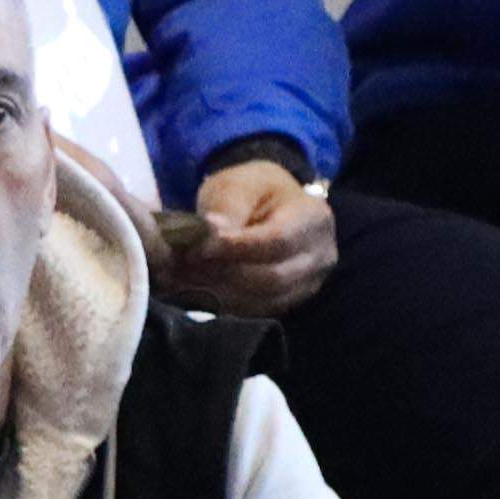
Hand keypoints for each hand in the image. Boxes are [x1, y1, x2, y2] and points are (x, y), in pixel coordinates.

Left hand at [166, 153, 342, 313]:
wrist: (270, 207)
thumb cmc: (253, 191)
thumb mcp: (238, 186)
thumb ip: (227, 209)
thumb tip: (208, 236)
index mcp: (313, 218)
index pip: (278, 241)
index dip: (236, 248)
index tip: (195, 248)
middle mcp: (319, 257)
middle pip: (271, 278)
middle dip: (221, 274)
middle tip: (180, 268)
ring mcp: (308, 285)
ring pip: (262, 301)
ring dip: (217, 294)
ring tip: (181, 281)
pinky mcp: (288, 303)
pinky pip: (255, 313)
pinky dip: (222, 305)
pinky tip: (194, 293)